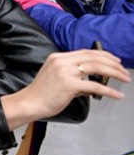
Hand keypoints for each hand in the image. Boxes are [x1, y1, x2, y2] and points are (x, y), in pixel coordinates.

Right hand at [2, 49, 129, 129]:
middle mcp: (61, 61)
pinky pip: (95, 86)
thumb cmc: (41, 93)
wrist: (29, 102)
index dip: (103, 55)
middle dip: (112, 63)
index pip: (86, 52)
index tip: (115, 61)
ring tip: (124, 78)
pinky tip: (117, 94)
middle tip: (124, 70)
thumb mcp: (56, 78)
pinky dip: (109, 90)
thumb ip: (74, 78)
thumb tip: (92, 84)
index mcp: (58, 57)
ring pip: (96, 68)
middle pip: (93, 57)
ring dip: (114, 73)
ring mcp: (65, 72)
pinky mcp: (69, 84)